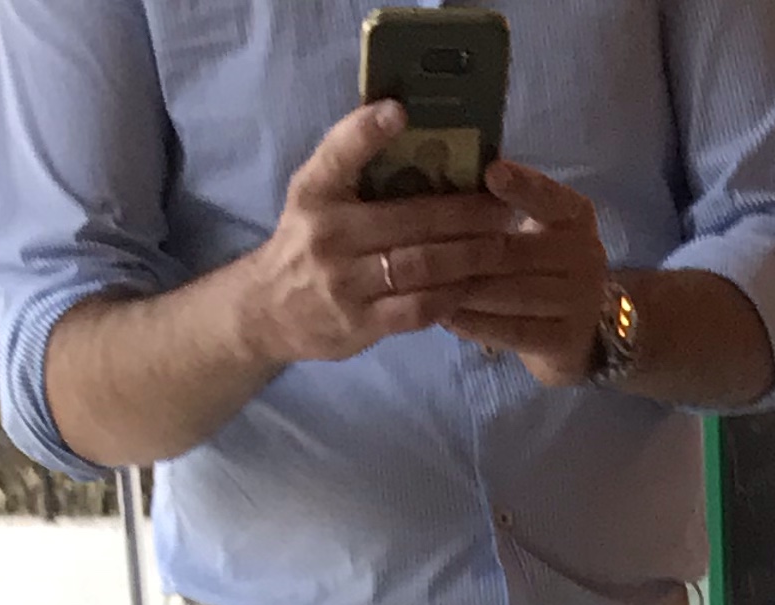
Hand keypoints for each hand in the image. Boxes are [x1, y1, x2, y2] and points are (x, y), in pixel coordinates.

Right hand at [232, 103, 541, 370]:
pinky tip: (476, 284)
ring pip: (420, 265)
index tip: (400, 111)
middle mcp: (328, 233)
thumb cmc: (309, 241)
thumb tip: (414, 130)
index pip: (339, 154)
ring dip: (469, 255)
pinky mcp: (360, 323)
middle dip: (465, 212)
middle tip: (504, 207)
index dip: (367, 131)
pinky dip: (452, 295)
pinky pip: (417, 308)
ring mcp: (344, 282)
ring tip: (503, 244)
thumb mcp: (316, 195)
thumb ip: (353, 169)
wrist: (270, 310)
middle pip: (408, 218)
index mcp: (315, 191)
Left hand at [429, 158, 612, 388]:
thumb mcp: (533, 226)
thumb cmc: (538, 266)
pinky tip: (446, 316)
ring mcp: (580, 302)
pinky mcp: (566, 341)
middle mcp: (586, 255)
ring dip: (465, 290)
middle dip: (467, 252)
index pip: (548, 197)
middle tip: (421, 250)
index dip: (521, 186)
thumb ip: (501, 205)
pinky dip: (476, 324)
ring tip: (425, 285)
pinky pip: (513, 331)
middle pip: (517, 252)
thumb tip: (448, 173)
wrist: (577, 331)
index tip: (490, 173)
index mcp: (576, 215)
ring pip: (512, 294)